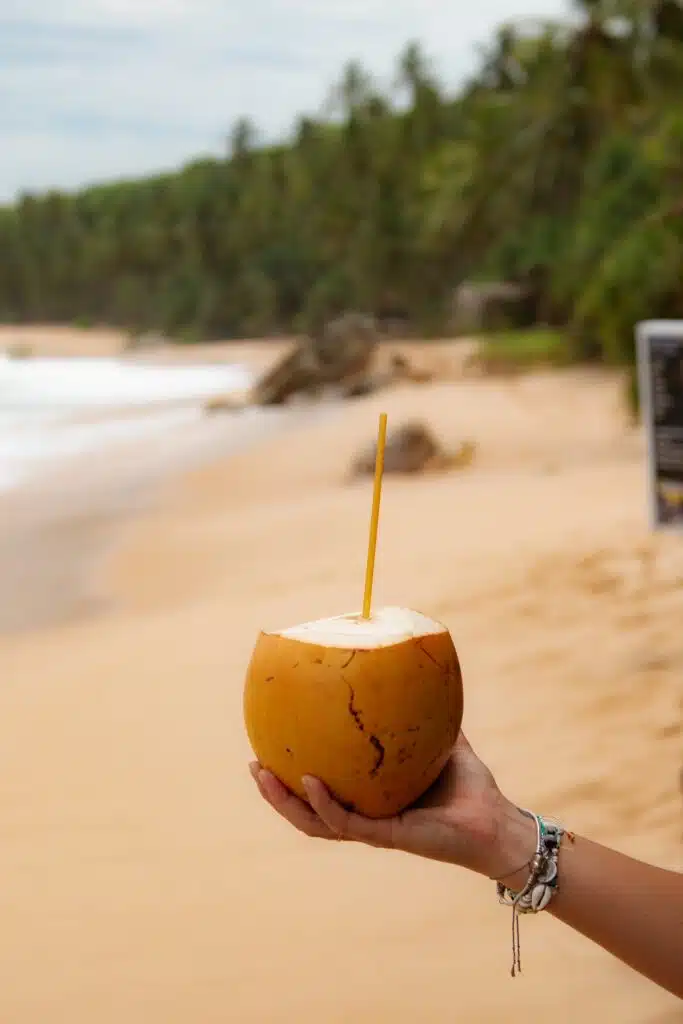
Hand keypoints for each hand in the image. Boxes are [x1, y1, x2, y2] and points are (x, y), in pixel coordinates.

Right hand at [249, 732, 534, 880]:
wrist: (495, 821)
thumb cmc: (470, 786)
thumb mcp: (439, 738)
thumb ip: (422, 712)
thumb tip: (411, 670)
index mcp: (370, 799)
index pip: (323, 791)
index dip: (293, 776)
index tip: (271, 748)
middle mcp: (365, 817)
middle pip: (306, 811)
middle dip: (276, 793)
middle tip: (254, 765)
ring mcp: (372, 829)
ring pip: (315, 822)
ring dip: (286, 802)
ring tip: (264, 775)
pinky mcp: (386, 836)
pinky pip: (346, 821)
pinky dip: (324, 803)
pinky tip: (309, 781)